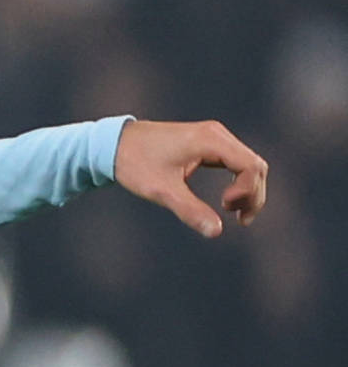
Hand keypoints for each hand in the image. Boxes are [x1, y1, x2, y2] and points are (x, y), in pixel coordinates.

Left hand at [114, 117, 269, 235]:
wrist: (112, 144)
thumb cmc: (134, 163)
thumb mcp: (161, 190)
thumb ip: (190, 210)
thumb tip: (216, 232)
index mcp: (210, 140)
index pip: (250, 166)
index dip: (248, 192)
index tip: (227, 208)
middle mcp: (216, 134)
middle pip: (255, 165)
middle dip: (253, 194)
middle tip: (240, 219)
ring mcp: (213, 137)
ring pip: (247, 163)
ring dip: (248, 189)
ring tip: (233, 212)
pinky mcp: (207, 143)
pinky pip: (235, 162)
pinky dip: (238, 181)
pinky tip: (228, 200)